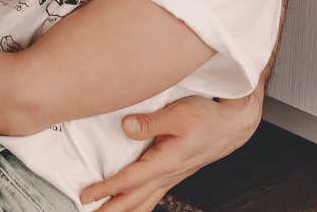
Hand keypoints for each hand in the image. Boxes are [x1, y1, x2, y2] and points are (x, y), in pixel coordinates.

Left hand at [79, 91, 262, 210]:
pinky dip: (138, 205)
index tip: (86, 196)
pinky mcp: (173, 173)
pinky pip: (152, 195)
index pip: (128, 181)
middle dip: (110, 209)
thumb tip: (126, 127)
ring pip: (144, 202)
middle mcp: (167, 174)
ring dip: (124, 210)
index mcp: (165, 162)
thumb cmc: (206, 118)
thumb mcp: (177, 114)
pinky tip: (132, 206)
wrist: (230, 126)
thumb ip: (150, 122)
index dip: (105, 189)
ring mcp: (171, 176)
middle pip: (133, 199)